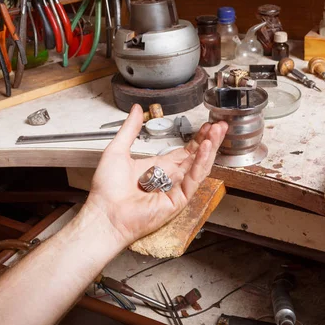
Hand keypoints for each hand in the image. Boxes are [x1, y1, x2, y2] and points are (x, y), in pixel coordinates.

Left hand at [86, 104, 227, 246]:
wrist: (104, 213)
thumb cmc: (107, 191)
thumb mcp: (117, 150)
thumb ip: (130, 129)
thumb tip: (136, 111)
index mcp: (158, 168)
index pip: (184, 151)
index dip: (197, 138)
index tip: (207, 126)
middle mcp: (169, 178)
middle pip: (196, 156)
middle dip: (209, 140)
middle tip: (220, 125)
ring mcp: (175, 189)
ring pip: (199, 166)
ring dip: (210, 148)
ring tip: (218, 132)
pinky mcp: (177, 199)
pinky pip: (193, 179)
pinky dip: (201, 163)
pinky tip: (206, 148)